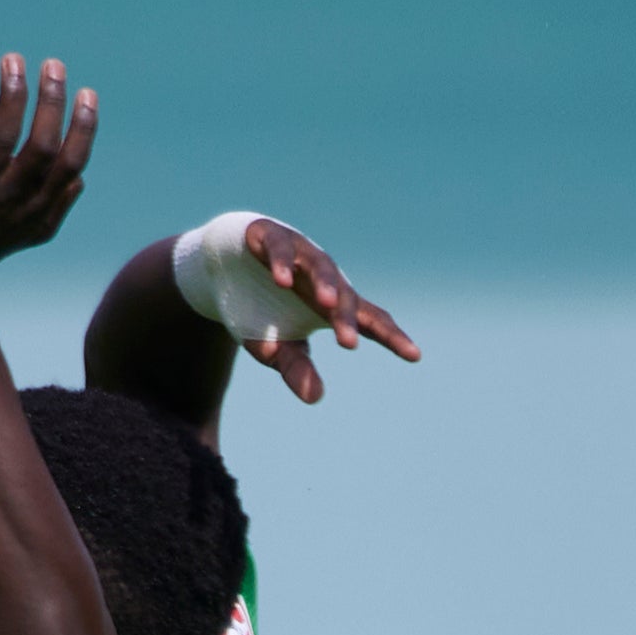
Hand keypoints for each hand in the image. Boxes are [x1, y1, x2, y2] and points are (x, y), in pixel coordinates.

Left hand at [0, 55, 97, 284]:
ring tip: (14, 60)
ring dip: (13, 93)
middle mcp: (14, 197)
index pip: (71, 162)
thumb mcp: (31, 232)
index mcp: (40, 206)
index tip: (86, 93)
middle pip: (42, 145)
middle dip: (51, 101)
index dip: (83, 127)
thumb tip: (80, 176)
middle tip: (54, 65)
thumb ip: (58, 204)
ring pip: (4, 136)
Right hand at [205, 215, 421, 403]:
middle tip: (347, 344)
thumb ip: (295, 367)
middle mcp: (323, 277)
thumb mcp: (273, 345)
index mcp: (331, 306)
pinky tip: (282, 280)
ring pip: (321, 266)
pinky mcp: (271, 236)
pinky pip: (282, 248)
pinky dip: (284, 262)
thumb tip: (315, 398)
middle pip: (344, 298)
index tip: (414, 355)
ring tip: (327, 303)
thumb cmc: (259, 309)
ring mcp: (300, 253)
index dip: (391, 336)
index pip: (369, 321)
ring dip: (325, 284)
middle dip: (346, 320)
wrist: (221, 269)